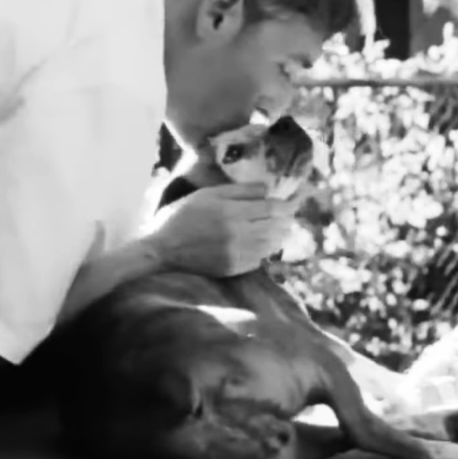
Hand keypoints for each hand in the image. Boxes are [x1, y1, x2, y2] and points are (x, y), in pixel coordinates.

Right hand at [148, 183, 295, 276]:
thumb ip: (239, 191)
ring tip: (280, 228)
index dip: (287, 204)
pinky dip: (265, 250)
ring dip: (279, 235)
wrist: (163, 249)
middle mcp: (238, 234)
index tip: (294, 200)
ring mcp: (237, 254)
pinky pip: (260, 259)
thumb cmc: (182, 215)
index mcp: (231, 212)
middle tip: (289, 214)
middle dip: (286, 219)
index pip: (272, 208)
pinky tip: (261, 243)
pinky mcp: (234, 268)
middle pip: (277, 227)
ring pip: (272, 244)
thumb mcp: (207, 194)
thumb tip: (267, 189)